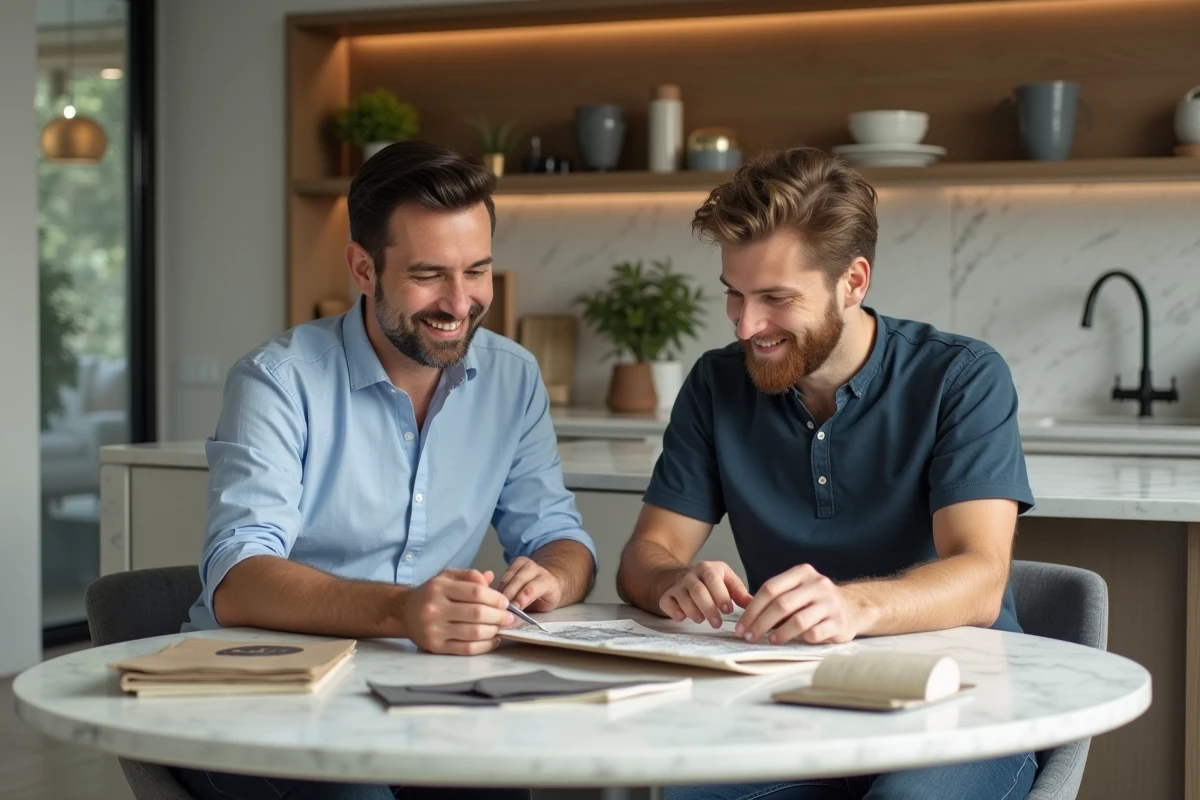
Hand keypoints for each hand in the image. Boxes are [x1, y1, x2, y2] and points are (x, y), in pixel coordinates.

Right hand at [402, 569, 513, 654]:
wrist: (404, 612)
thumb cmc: (431, 594)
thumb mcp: (447, 577)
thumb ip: (469, 575)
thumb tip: (490, 577)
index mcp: (439, 588)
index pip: (475, 592)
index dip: (495, 598)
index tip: (505, 602)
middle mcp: (434, 609)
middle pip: (476, 614)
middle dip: (499, 616)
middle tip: (510, 618)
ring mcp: (434, 630)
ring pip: (473, 633)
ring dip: (494, 631)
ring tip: (502, 628)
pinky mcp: (436, 647)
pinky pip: (466, 649)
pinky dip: (485, 646)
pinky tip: (493, 640)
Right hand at [497, 557, 563, 611]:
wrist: (549, 582)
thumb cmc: (544, 599)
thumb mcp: (542, 607)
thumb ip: (530, 609)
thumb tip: (513, 616)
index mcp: (547, 581)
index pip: (533, 588)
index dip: (522, 597)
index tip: (514, 607)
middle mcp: (537, 570)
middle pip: (519, 580)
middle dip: (508, 594)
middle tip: (500, 606)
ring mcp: (526, 563)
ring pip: (509, 576)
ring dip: (501, 590)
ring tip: (497, 602)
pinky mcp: (517, 562)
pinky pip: (504, 573)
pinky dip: (500, 585)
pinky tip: (497, 594)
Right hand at [659, 561, 753, 628]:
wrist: (684, 577)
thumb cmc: (711, 582)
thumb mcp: (726, 580)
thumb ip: (739, 592)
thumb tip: (752, 603)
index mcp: (708, 568)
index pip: (713, 579)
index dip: (720, 595)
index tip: (728, 610)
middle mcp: (691, 575)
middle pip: (698, 590)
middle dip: (708, 607)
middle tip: (717, 623)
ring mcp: (678, 585)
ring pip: (683, 597)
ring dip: (693, 611)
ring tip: (701, 620)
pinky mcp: (667, 595)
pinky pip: (667, 602)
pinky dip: (673, 611)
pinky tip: (682, 618)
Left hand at [735, 564, 858, 644]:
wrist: (852, 608)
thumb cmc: (815, 602)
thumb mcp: (797, 591)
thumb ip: (776, 598)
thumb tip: (747, 618)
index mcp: (802, 573)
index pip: (770, 589)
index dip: (752, 609)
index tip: (741, 626)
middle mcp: (818, 584)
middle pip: (781, 604)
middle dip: (760, 623)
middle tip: (749, 637)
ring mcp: (830, 603)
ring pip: (798, 620)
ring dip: (779, 633)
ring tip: (769, 641)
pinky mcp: (839, 622)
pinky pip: (815, 633)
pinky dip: (800, 639)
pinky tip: (792, 643)